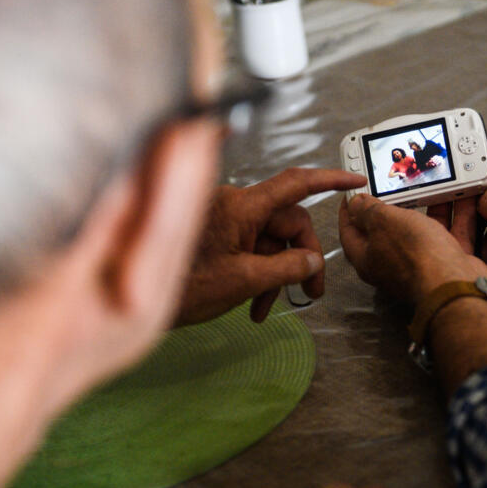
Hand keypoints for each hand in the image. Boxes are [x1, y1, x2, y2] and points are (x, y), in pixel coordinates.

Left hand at [176, 168, 365, 324]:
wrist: (131, 298)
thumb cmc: (180, 286)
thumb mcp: (243, 281)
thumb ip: (285, 268)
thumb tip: (312, 260)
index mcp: (241, 207)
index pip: (295, 183)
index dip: (330, 179)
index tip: (355, 180)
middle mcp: (234, 206)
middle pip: (287, 222)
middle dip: (302, 257)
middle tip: (311, 292)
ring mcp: (224, 220)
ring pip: (269, 240)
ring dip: (277, 273)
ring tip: (271, 308)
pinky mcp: (216, 234)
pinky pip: (250, 247)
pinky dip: (258, 272)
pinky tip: (254, 304)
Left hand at [339, 195, 486, 303]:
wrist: (455, 283)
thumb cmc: (415, 256)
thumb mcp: (383, 222)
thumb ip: (367, 210)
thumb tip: (355, 204)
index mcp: (366, 258)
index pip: (349, 231)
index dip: (349, 209)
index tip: (355, 192)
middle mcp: (391, 265)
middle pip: (387, 230)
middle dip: (393, 205)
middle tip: (394, 185)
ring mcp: (420, 264)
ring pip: (422, 230)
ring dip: (428, 207)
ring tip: (430, 186)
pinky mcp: (445, 264)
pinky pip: (450, 234)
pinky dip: (456, 216)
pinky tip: (460, 199)